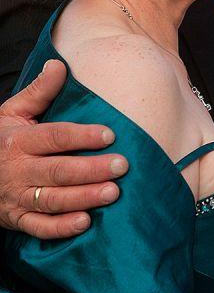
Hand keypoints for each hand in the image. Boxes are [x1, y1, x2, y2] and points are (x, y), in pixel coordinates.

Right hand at [0, 60, 128, 238]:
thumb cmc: (1, 139)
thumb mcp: (13, 112)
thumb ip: (39, 92)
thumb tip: (58, 64)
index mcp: (19, 141)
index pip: (54, 137)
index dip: (82, 136)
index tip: (110, 134)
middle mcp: (18, 170)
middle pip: (57, 170)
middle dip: (91, 169)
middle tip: (121, 165)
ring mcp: (17, 197)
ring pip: (52, 200)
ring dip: (83, 197)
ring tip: (112, 192)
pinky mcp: (18, 220)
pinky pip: (39, 227)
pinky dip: (61, 227)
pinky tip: (85, 222)